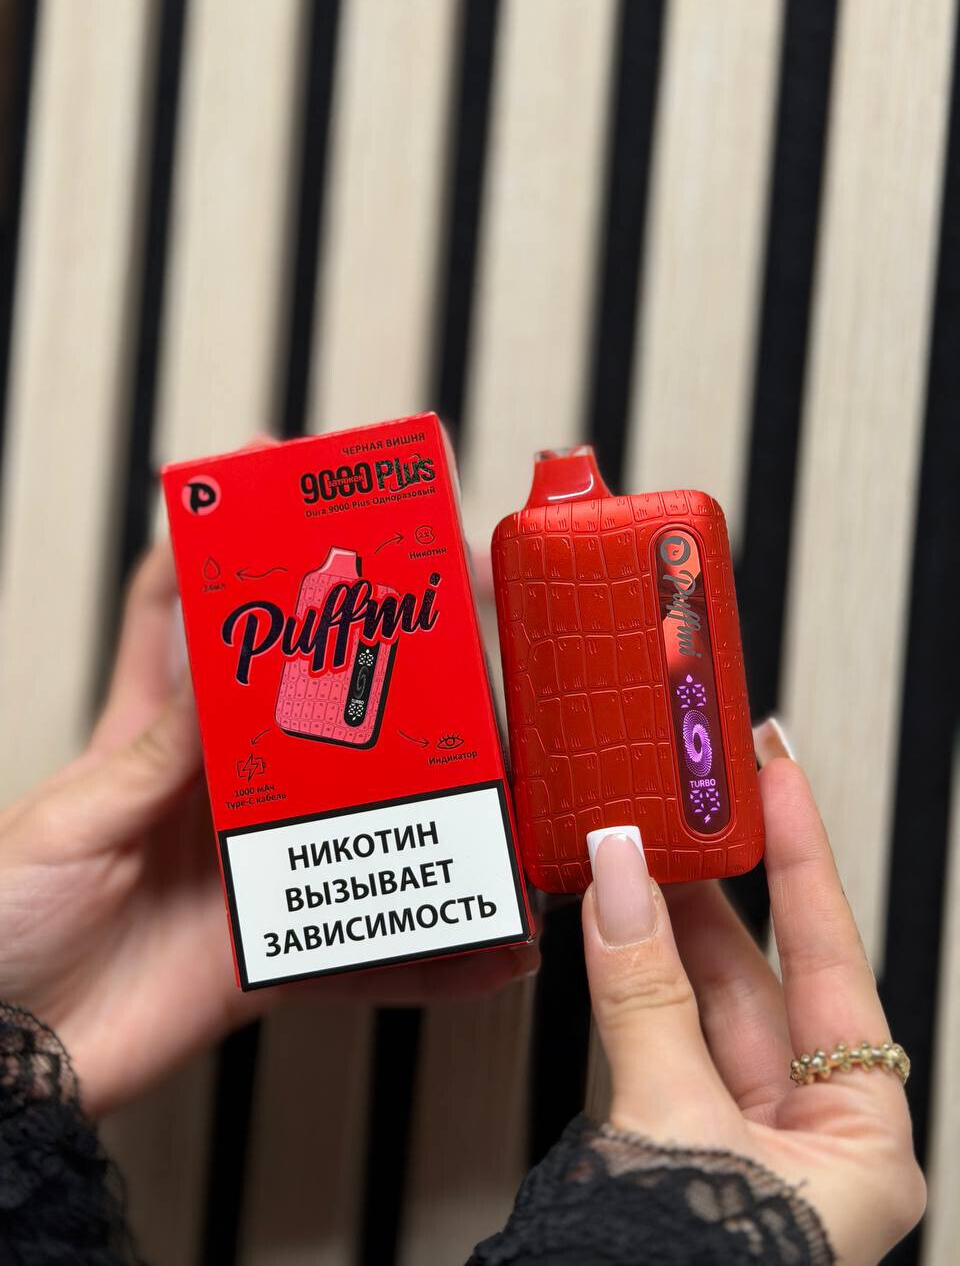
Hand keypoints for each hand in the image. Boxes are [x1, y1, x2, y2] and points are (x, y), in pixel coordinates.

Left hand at [0, 543, 537, 1116]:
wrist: (11, 1063)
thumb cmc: (5, 924)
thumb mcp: (73, 822)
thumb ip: (155, 758)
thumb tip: (226, 676)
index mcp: (156, 740)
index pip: (193, 620)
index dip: (229, 546)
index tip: (278, 479)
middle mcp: (222, 792)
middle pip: (317, 705)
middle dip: (385, 658)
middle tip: (449, 620)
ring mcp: (260, 864)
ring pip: (367, 813)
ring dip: (437, 801)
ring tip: (503, 776)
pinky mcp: (279, 945)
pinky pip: (369, 946)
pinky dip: (435, 955)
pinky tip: (493, 949)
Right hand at [582, 721, 924, 1265]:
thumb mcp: (671, 1119)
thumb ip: (640, 990)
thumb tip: (618, 876)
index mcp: (861, 1144)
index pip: (835, 959)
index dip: (803, 856)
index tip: (777, 774)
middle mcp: (808, 1134)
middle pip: (760, 972)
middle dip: (712, 884)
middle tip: (678, 802)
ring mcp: (734, 1132)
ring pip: (697, 998)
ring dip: (658, 922)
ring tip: (631, 841)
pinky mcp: (671, 1135)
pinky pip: (653, 1030)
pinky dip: (626, 972)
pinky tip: (609, 916)